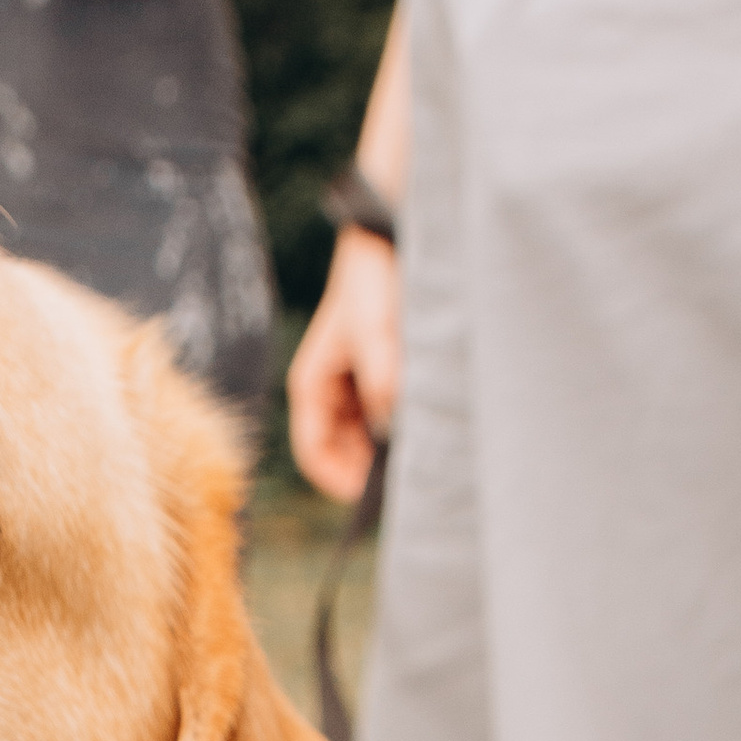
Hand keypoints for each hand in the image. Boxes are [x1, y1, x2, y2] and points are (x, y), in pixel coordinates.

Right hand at [287, 225, 399, 501]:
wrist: (387, 244)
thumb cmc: (371, 287)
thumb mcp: (376, 337)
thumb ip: (383, 383)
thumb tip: (393, 431)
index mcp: (312, 388)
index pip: (315, 454)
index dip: (339, 482)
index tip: (374, 495)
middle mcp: (330, 394)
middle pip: (344, 455)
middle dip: (370, 470)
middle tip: (411, 478)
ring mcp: (355, 389)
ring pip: (368, 441)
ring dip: (390, 450)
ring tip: (423, 453)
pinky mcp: (381, 379)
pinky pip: (388, 420)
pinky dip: (404, 428)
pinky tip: (429, 426)